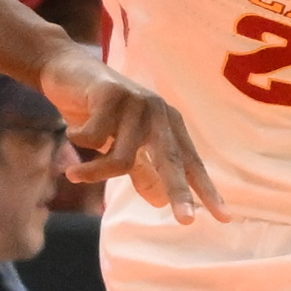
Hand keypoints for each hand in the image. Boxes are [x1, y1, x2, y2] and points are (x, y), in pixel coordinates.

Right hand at [41, 45, 225, 223]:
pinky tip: (71, 130)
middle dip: (179, 192)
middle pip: (170, 160)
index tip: (224, 218)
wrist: (66, 70)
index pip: (190, 163)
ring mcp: (137, 101)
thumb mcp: (122, 144)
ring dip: (94, 172)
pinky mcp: (111, 94)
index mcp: (168, 126)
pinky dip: (79, 140)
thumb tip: (160, 202)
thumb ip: (143, 170)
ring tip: (74, 174)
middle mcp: (158, 113)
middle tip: (187, 220)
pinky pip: (94, 137)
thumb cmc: (96, 111)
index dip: (206, 191)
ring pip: (122, 157)